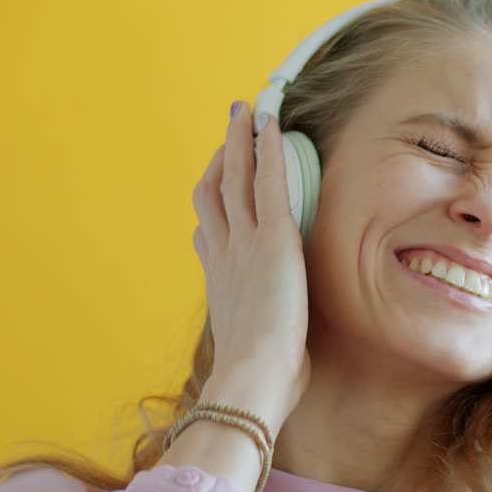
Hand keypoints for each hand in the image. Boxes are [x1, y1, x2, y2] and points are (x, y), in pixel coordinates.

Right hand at [190, 103, 311, 432]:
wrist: (251, 379)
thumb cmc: (260, 380)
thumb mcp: (255, 352)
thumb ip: (263, 338)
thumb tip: (283, 352)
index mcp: (220, 282)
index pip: (208, 232)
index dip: (210, 204)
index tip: (215, 185)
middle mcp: (224, 255)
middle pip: (213, 192)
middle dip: (220, 157)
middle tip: (228, 129)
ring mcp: (243, 243)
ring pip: (234, 177)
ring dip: (238, 140)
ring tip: (243, 111)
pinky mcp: (271, 238)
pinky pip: (266, 180)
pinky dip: (266, 148)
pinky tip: (270, 124)